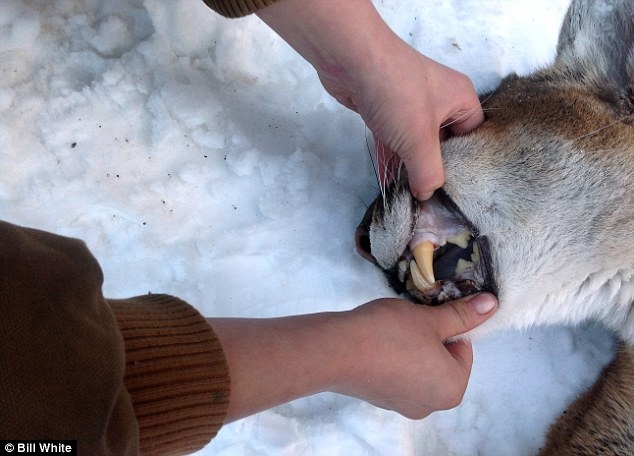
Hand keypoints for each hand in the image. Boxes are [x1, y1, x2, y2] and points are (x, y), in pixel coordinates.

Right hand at [208, 292, 496, 420]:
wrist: (336, 351)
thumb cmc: (390, 334)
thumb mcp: (430, 319)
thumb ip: (462, 314)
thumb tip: (493, 304)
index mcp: (452, 388)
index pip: (464, 349)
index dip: (447, 325)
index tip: (426, 314)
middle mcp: (431, 404)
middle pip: (441, 360)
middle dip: (429, 337)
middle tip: (410, 319)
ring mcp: (403, 404)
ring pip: (418, 366)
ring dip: (410, 346)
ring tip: (390, 328)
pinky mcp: (379, 399)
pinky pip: (397, 374)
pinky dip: (392, 357)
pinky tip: (376, 342)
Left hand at [258, 0, 483, 199]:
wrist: (350, 59)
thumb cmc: (397, 93)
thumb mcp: (419, 139)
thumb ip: (428, 173)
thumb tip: (427, 196)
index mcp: (460, 100)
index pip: (472, 138)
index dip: (467, 165)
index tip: (458, 193)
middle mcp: (439, 100)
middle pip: (443, 144)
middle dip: (434, 171)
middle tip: (432, 202)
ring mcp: (410, 105)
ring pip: (415, 144)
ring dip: (409, 169)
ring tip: (410, 201)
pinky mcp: (385, 111)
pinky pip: (393, 142)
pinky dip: (391, 161)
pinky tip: (388, 186)